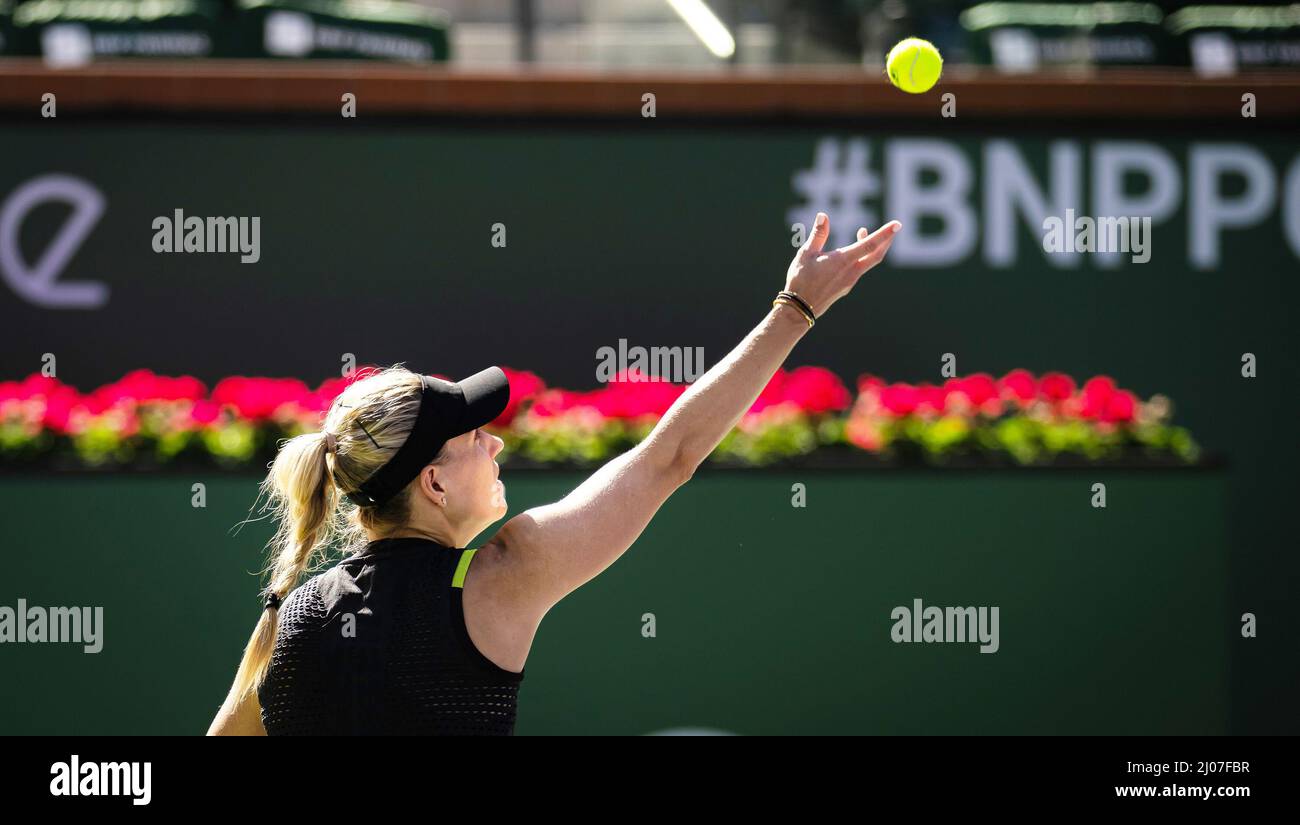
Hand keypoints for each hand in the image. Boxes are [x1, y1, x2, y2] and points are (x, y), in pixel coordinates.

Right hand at [783, 213, 900, 317]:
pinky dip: (861, 257)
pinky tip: (851, 253)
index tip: (897, 225)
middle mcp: (851, 271)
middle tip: (894, 228)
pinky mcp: (846, 286)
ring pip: (868, 262)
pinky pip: (859, 269)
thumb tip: (823, 216)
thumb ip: (818, 234)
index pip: (869, 245)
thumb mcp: (806, 254)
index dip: (884, 234)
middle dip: (886, 240)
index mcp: (842, 261)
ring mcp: (850, 281)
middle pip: (877, 255)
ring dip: (870, 247)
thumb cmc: (800, 280)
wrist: (800, 309)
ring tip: (862, 232)